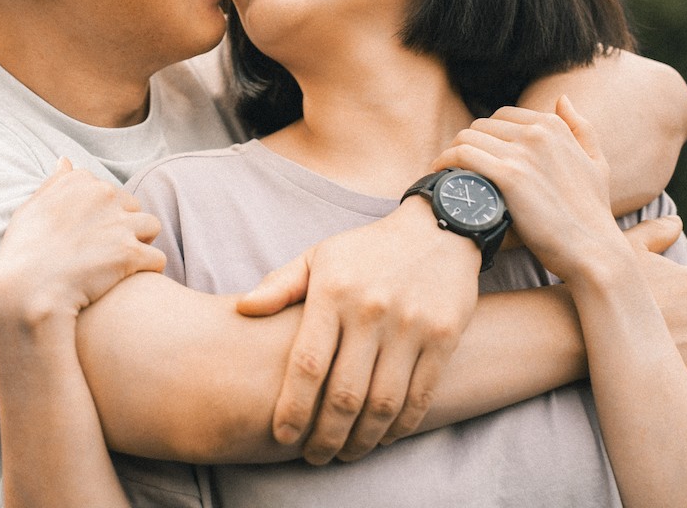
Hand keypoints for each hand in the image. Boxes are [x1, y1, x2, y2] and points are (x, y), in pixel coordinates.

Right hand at [0, 159, 165, 323]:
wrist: (26, 290)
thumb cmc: (23, 252)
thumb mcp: (31, 209)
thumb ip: (54, 184)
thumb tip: (65, 161)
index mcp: (81, 182)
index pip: (109, 192)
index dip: (103, 215)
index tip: (88, 236)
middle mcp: (104, 195)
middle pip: (133, 207)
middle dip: (125, 227)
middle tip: (105, 253)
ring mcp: (119, 223)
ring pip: (151, 226)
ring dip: (142, 244)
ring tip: (124, 264)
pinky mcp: (130, 252)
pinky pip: (157, 258)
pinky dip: (149, 270)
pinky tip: (134, 280)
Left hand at [236, 198, 480, 463]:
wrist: (439, 229)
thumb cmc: (368, 250)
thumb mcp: (320, 256)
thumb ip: (281, 285)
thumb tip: (242, 309)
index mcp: (334, 292)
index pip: (308, 364)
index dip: (293, 408)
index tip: (282, 435)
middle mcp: (371, 310)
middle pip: (344, 394)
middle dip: (325, 436)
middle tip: (314, 456)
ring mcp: (411, 325)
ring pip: (383, 402)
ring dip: (362, 438)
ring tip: (347, 453)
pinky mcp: (444, 336)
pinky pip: (420, 395)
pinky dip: (401, 424)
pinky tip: (385, 436)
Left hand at [437, 97, 624, 281]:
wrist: (592, 248)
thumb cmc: (592, 211)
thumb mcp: (596, 162)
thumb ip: (580, 127)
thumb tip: (562, 99)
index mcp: (554, 126)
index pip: (504, 116)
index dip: (487, 134)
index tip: (478, 152)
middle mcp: (537, 133)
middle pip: (482, 125)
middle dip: (469, 143)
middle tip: (458, 164)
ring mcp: (522, 153)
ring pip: (467, 137)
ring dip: (452, 152)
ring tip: (448, 171)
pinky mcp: (508, 176)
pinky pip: (462, 156)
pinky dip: (445, 162)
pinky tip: (441, 175)